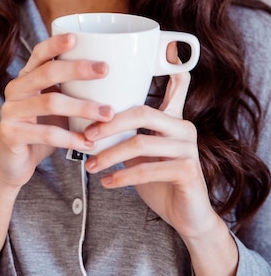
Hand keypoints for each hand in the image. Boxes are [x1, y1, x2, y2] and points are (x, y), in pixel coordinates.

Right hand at [0, 33, 113, 191]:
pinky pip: (46, 134)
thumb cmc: (43, 130)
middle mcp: (15, 89)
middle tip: (105, 69)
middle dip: (78, 69)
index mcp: (27, 77)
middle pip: (47, 72)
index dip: (56, 44)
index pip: (40, 54)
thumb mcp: (58, 107)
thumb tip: (116, 77)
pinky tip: (89, 142)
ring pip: (50, 103)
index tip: (77, 37)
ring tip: (107, 113)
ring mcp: (10, 111)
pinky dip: (71, 138)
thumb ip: (73, 90)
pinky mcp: (10, 133)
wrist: (14, 164)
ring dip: (82, 107)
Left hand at [84, 44, 215, 241]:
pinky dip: (122, 176)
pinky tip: (107, 182)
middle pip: (142, 114)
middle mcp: (184, 128)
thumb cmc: (161, 182)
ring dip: (110, 155)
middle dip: (110, 124)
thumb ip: (131, 133)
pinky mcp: (188, 170)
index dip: (167, 65)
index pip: (176, 83)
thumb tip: (93, 123)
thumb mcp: (144, 153)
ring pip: (140, 143)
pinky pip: (146, 169)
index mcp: (174, 118)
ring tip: (91, 166)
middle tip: (87, 135)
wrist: (187, 218)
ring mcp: (188, 148)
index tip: (139, 57)